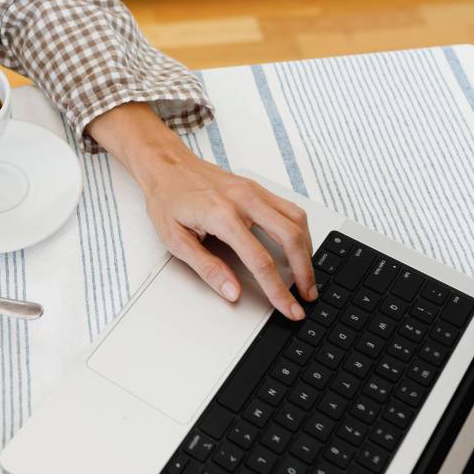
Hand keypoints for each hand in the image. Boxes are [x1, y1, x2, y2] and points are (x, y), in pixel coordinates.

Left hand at [88, 103, 316, 320]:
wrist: (165, 166)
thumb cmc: (167, 200)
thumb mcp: (176, 241)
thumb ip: (207, 268)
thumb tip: (232, 291)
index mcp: (222, 216)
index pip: (260, 261)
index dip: (278, 290)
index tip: (289, 308)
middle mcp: (244, 200)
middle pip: (290, 238)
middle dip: (304, 271)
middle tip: (307, 295)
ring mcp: (253, 191)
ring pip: (296, 220)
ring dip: (307, 249)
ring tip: (307, 274)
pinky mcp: (256, 188)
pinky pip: (289, 208)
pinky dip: (300, 230)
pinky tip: (298, 246)